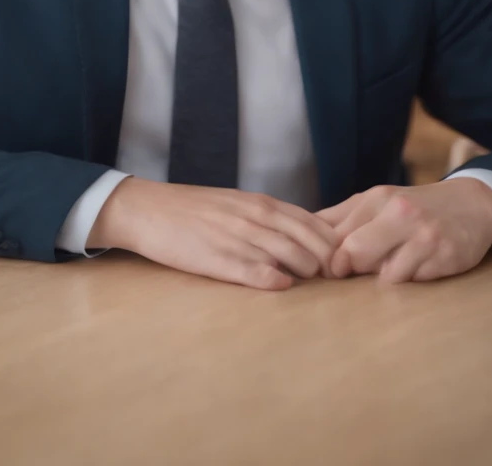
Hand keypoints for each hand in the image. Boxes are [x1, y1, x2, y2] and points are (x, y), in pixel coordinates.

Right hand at [88, 178, 341, 290]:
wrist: (149, 210)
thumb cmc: (193, 210)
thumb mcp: (237, 204)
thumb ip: (268, 218)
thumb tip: (303, 238)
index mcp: (262, 204)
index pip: (315, 224)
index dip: (334, 246)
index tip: (342, 263)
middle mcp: (256, 218)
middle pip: (311, 243)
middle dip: (328, 263)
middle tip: (334, 281)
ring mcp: (239, 238)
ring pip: (291, 256)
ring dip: (307, 272)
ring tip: (312, 285)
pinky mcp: (219, 260)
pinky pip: (257, 272)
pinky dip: (275, 280)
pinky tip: (282, 286)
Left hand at [315, 179, 491, 283]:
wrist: (471, 205)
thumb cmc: (413, 207)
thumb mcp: (377, 202)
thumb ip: (341, 217)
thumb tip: (300, 230)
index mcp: (377, 199)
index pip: (336, 236)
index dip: (328, 259)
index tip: (329, 270)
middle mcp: (400, 214)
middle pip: (355, 254)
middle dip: (353, 269)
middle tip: (358, 272)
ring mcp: (424, 236)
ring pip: (386, 275)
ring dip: (386, 276)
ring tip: (396, 263)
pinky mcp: (445, 257)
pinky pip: (415, 281)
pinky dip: (412, 279)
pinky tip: (419, 265)